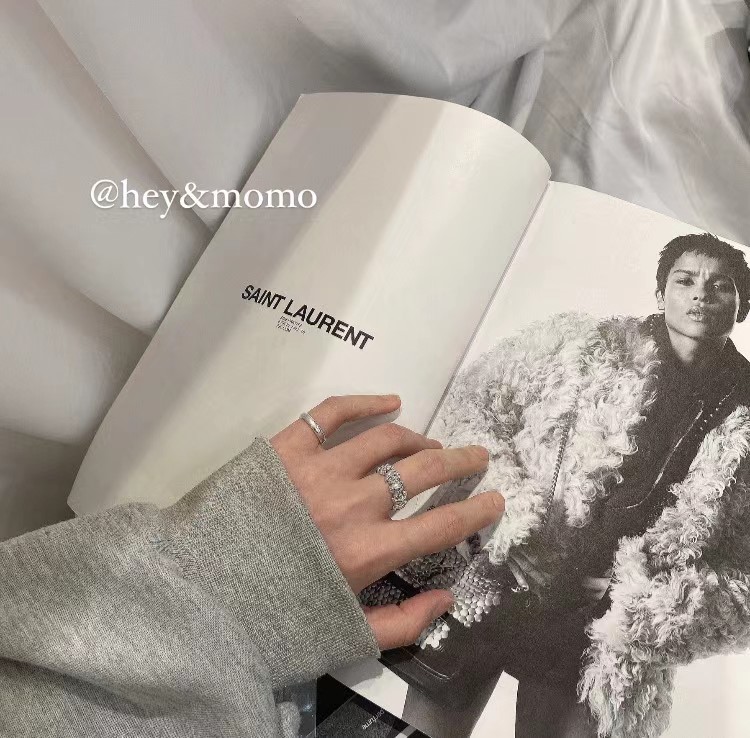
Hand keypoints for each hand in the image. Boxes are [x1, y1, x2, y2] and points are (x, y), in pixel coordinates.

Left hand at [271, 394, 503, 650]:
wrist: (196, 593)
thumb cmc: (270, 616)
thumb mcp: (342, 636)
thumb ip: (402, 623)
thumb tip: (447, 599)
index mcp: (369, 552)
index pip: (441, 525)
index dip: (477, 511)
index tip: (496, 498)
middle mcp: (353, 505)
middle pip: (423, 472)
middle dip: (460, 462)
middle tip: (477, 455)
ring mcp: (320, 470)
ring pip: (387, 440)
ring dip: (418, 439)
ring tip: (430, 444)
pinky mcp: (287, 446)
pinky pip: (333, 412)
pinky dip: (366, 402)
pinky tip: (389, 400)